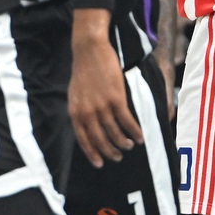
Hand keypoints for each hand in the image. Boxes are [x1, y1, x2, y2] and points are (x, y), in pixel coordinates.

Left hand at [68, 14, 141, 167]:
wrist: (89, 50)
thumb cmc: (83, 71)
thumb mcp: (74, 94)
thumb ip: (80, 111)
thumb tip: (86, 126)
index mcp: (75, 112)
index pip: (83, 140)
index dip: (92, 154)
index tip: (100, 163)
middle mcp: (87, 113)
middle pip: (100, 140)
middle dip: (110, 152)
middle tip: (118, 157)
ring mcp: (102, 107)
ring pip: (115, 133)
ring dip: (123, 143)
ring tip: (129, 146)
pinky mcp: (116, 99)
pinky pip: (127, 121)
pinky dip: (134, 131)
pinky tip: (139, 136)